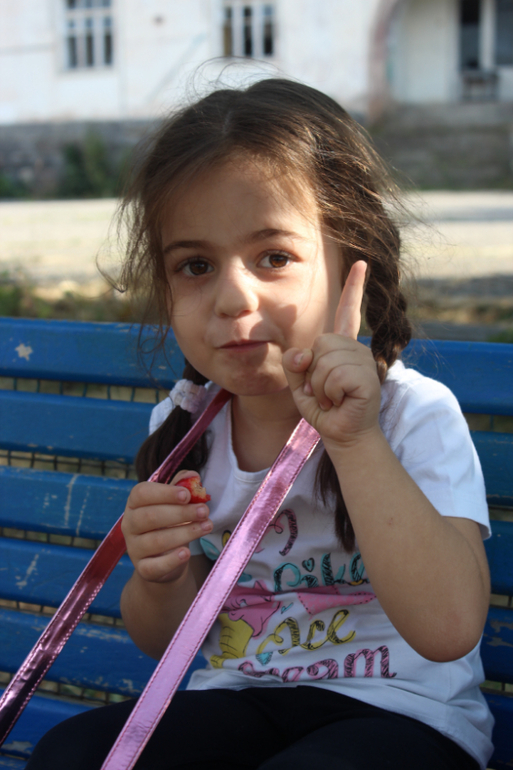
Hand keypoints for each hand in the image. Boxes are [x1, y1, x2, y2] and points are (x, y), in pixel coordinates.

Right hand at [121, 471, 212, 583]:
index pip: (142, 493)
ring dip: (185, 533)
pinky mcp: (143, 569)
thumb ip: (183, 486)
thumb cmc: (171, 523)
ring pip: (156, 540)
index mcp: (135, 504)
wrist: (166, 558)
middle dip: (180, 513)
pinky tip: (187, 553)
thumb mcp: (176, 502)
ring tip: (207, 526)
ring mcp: (134, 548)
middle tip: (204, 511)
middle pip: (150, 516)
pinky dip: (172, 560)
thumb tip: (193, 476)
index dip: (164, 493)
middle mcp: (129, 525)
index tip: (187, 495)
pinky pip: (155, 566)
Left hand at [282, 260, 380, 447]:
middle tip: (324, 392)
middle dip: (312, 372)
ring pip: (324, 361)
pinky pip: (334, 376)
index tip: (360, 264)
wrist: (343, 435)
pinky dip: (328, 393)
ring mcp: (365, 363)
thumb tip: (302, 352)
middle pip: (320, 343)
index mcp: (342, 348)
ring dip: (319, 386)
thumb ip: (294, 364)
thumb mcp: (300, 385)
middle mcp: (356, 350)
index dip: (353, 288)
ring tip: (332, 398)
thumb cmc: (325, 409)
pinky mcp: (368, 378)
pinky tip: (340, 401)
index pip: (347, 312)